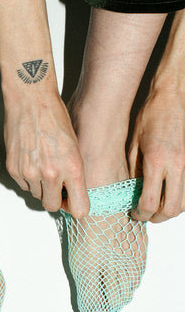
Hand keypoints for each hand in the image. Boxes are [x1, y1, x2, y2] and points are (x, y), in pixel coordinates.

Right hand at [4, 92, 88, 216]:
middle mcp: (51, 173)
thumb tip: (70, 193)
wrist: (31, 101)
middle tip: (57, 185)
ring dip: (40, 186)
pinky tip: (31, 160)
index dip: (76, 207)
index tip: (74, 202)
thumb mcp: (75, 147)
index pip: (80, 208)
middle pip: (53, 206)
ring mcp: (30, 172)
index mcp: (73, 168)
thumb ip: (74, 174)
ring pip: (36, 195)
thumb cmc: (55, 118)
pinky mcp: (14, 169)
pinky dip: (27, 178)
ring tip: (43, 164)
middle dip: (55, 199)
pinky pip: (23, 185)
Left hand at [128, 85, 184, 222]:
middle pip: (171, 209)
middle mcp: (178, 165)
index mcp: (157, 160)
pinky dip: (181, 198)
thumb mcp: (134, 142)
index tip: (134, 213)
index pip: (150, 202)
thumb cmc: (153, 113)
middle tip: (146, 214)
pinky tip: (169, 192)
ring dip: (170, 209)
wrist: (175, 95)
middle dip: (157, 217)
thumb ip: (134, 169)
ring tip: (157, 205)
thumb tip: (131, 191)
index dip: (141, 213)